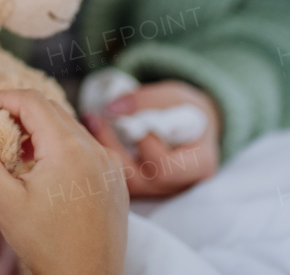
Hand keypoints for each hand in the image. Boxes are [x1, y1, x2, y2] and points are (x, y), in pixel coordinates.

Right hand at [0, 89, 127, 274]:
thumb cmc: (49, 245)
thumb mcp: (5, 203)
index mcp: (68, 148)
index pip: (32, 101)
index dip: (4, 99)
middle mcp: (95, 149)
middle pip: (52, 111)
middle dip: (21, 115)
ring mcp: (109, 165)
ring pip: (70, 129)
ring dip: (42, 132)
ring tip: (18, 156)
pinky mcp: (115, 181)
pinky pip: (87, 149)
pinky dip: (63, 149)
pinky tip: (46, 174)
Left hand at [83, 79, 220, 197]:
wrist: (193, 124)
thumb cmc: (188, 109)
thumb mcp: (175, 97)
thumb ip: (147, 100)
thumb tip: (112, 108)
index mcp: (199, 165)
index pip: (166, 167)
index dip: (144, 144)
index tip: (129, 119)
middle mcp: (180, 185)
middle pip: (140, 179)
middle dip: (113, 148)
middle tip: (94, 118)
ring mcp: (160, 191)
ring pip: (124, 184)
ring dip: (103, 154)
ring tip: (90, 123)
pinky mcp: (142, 189)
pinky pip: (119, 181)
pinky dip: (103, 158)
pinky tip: (91, 135)